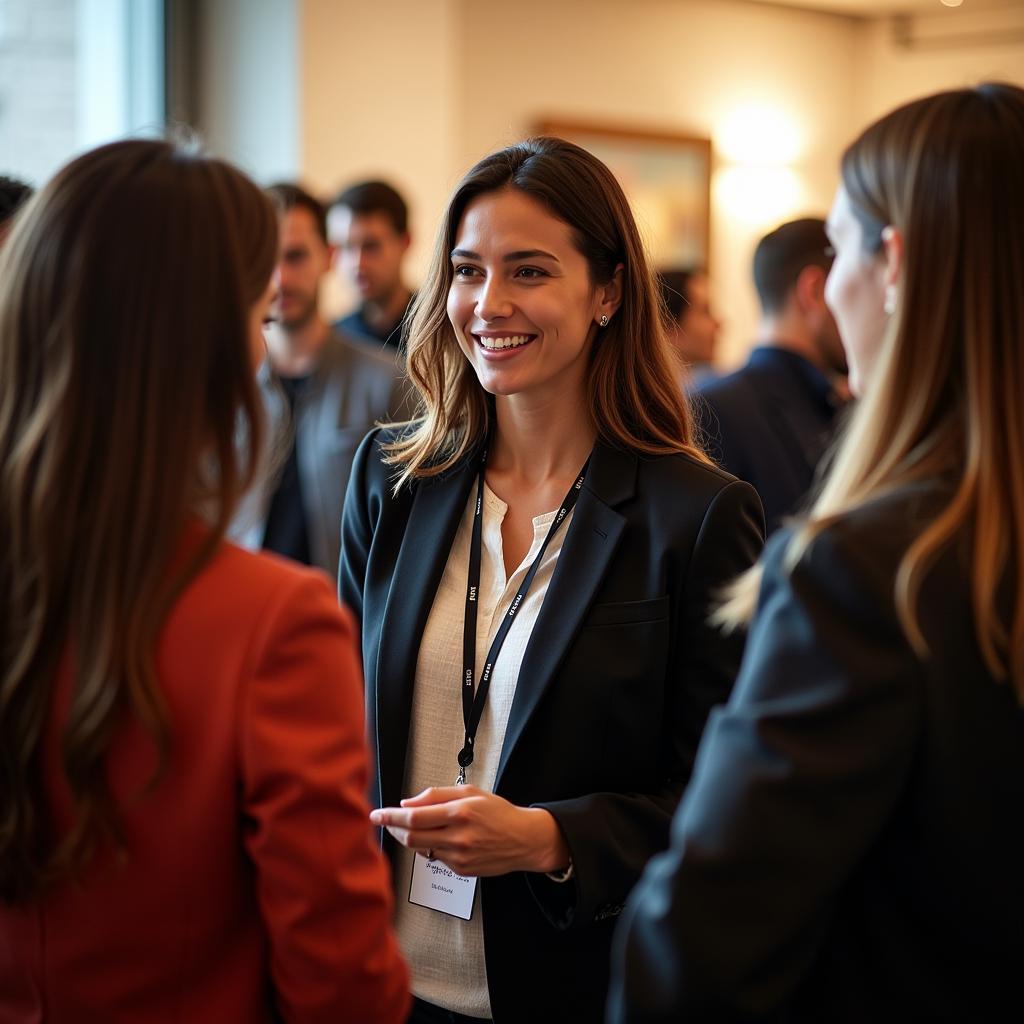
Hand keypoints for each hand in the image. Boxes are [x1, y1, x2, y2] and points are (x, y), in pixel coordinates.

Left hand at [369, 785, 569, 877]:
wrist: (523, 839)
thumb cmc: (498, 812)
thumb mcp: (470, 792)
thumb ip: (436, 795)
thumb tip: (408, 803)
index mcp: (460, 813)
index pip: (415, 817)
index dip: (392, 817)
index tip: (378, 814)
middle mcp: (458, 837)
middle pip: (412, 838)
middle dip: (395, 830)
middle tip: (387, 821)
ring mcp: (459, 857)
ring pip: (421, 850)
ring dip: (412, 839)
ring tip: (415, 828)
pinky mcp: (461, 870)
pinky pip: (436, 859)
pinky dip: (431, 848)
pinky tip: (440, 839)